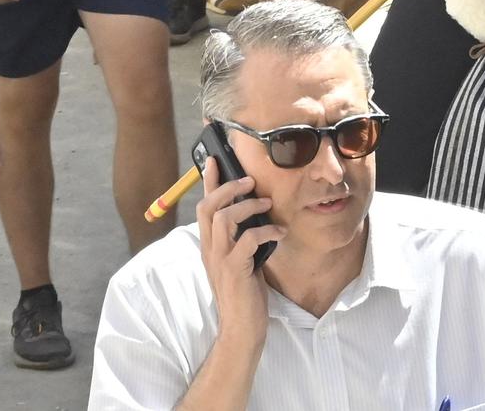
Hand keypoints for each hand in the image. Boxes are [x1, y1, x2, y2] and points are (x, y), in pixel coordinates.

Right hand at [194, 158, 283, 360]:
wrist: (242, 327)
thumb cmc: (245, 291)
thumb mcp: (241, 259)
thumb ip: (241, 237)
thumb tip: (256, 211)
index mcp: (210, 245)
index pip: (203, 207)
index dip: (208, 182)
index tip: (214, 159)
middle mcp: (210, 250)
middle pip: (208, 208)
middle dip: (228, 187)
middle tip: (250, 179)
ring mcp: (220, 260)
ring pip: (224, 219)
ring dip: (249, 206)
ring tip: (270, 204)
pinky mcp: (235, 271)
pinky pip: (248, 240)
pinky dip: (267, 230)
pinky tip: (281, 232)